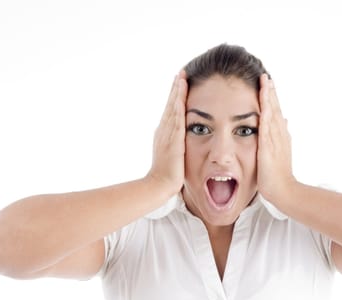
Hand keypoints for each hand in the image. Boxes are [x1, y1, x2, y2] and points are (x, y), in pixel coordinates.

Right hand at [147, 70, 187, 195]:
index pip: (170, 111)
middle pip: (170, 104)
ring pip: (172, 107)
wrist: (159, 184)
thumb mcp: (171, 156)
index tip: (179, 84)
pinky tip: (182, 93)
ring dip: (177, 91)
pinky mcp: (173, 138)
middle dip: (176, 88)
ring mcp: (167, 133)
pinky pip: (176, 116)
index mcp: (164, 134)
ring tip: (182, 76)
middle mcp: (163, 130)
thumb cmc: (167, 175)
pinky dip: (178, 103)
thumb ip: (175, 146)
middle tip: (181, 73)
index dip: (174, 97)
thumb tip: (180, 143)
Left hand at [257, 74, 295, 203]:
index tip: (267, 83)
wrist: (284, 190)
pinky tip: (264, 103)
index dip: (272, 97)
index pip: (276, 112)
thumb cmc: (279, 174)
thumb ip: (281, 136)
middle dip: (270, 92)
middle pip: (275, 108)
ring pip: (272, 114)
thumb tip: (286, 121)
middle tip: (266, 76)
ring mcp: (276, 140)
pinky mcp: (269, 147)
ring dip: (269, 98)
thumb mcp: (280, 151)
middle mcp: (280, 135)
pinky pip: (267, 128)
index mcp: (280, 135)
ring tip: (265, 82)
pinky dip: (266, 114)